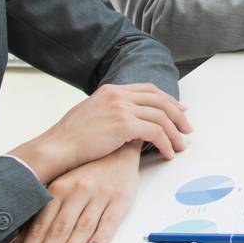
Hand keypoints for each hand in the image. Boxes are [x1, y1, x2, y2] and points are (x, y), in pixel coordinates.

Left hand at [7, 143, 140, 242]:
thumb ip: (39, 217)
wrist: (120, 148)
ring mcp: (99, 195)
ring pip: (81, 228)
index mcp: (59, 189)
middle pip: (57, 230)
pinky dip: (99, 238)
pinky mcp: (120, 199)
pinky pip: (109, 222)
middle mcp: (77, 191)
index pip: (39, 227)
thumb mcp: (61, 188)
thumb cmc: (89, 171)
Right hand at [9, 83, 190, 183]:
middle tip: (187, 128)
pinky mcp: (124, 124)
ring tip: (180, 146)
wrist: (56, 148)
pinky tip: (167, 153)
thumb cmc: (69, 138)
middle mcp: (118, 94)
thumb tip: (128, 121)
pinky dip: (165, 143)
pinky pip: (155, 132)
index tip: (179, 109)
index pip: (148, 90)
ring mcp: (121, 108)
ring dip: (174, 132)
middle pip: (160, 100)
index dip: (167, 99)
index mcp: (111, 90)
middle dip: (178, 114)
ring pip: (161, 116)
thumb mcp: (90, 113)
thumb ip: (110, 111)